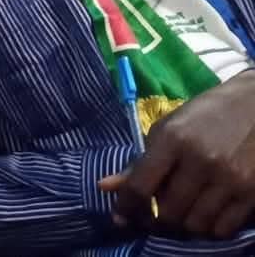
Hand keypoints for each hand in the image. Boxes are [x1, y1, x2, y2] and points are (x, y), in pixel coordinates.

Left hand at [100, 70, 254, 238]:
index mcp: (173, 139)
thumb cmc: (205, 115)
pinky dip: (208, 229)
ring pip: (195, 226)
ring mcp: (229, 179)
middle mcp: (200, 160)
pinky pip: (222, 229)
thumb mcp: (167, 129)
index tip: (121, 214)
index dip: (126, 206)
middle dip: (154, 221)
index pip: (140, 186)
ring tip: (178, 214)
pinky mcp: (252, 192)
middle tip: (151, 216)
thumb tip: (104, 187)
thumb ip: (139, 161)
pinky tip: (203, 215)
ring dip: (181, 227)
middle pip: (168, 212)